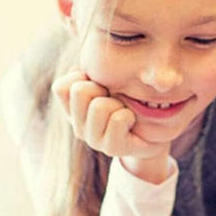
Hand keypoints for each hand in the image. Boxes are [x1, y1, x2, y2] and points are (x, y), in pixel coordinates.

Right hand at [53, 70, 170, 162]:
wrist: (154, 134)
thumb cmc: (130, 102)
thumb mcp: (109, 82)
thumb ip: (92, 72)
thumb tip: (80, 67)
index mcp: (73, 110)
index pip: (61, 87)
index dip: (81, 77)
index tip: (99, 85)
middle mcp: (78, 127)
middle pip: (80, 91)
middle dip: (102, 88)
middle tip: (114, 99)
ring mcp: (94, 140)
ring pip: (99, 106)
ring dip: (117, 104)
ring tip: (124, 112)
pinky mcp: (111, 148)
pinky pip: (118, 119)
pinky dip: (129, 116)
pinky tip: (131, 123)